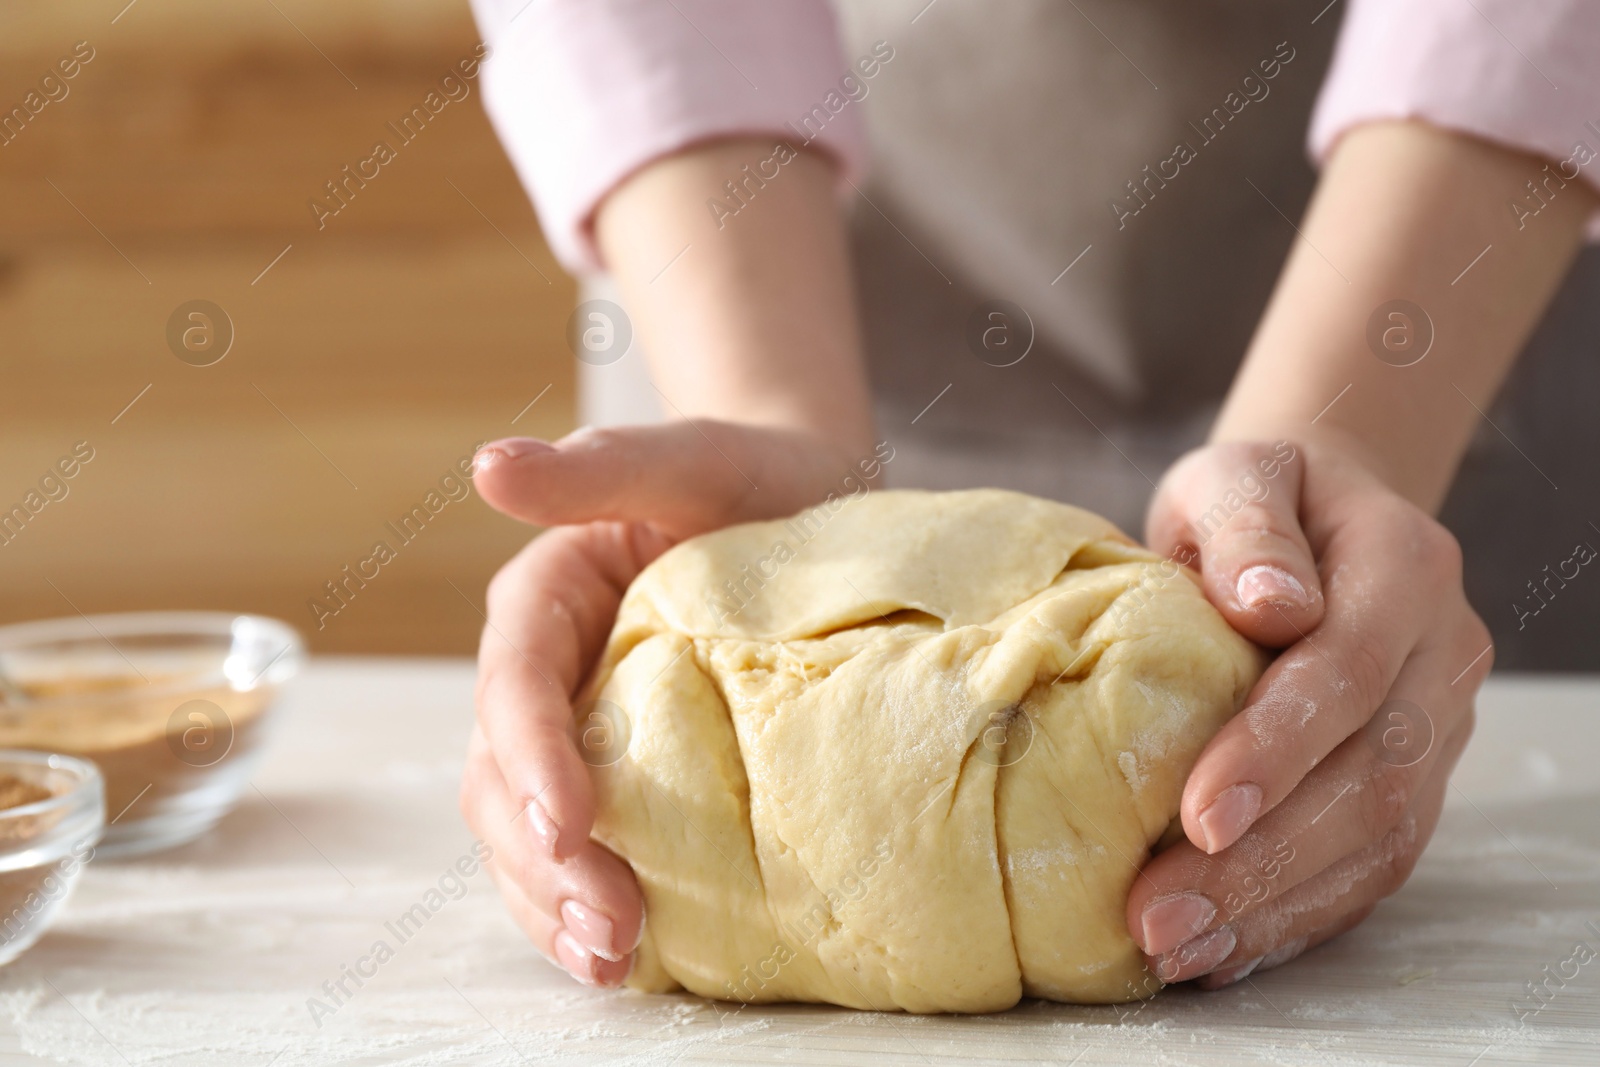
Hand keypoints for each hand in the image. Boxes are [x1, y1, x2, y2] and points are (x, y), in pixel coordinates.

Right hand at [460, 420, 863, 986]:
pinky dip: (586, 906)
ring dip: (554, 904)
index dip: (530, 757)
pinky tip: (629, 960)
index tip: (568, 820)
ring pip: (526, 832)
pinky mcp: (626, 775)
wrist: (806, 505)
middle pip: (504, 779)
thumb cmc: (750, 477)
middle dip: (543, 860)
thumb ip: (598, 468)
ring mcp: (581, 733)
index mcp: (544, 601)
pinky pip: (581, 850)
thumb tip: (487, 467)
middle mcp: (546, 675)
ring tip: (610, 962)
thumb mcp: (689, 458)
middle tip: (610, 925)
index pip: (515, 685)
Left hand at [1127, 436, 1490, 987]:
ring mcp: (1438, 726)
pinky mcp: (1416, 780)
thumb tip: (1269, 604)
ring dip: (1274, 906)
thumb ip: (1246, 529)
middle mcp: (1441, 656)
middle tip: (1158, 914)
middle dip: (1263, 859)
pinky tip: (1218, 948)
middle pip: (1372, 778)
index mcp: (1405, 569)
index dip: (1278, 751)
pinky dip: (1295, 915)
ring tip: (1173, 947)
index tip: (1196, 816)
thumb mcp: (1233, 477)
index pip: (1349, 673)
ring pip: (1379, 840)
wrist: (1313, 518)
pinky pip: (1371, 864)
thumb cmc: (1253, 500)